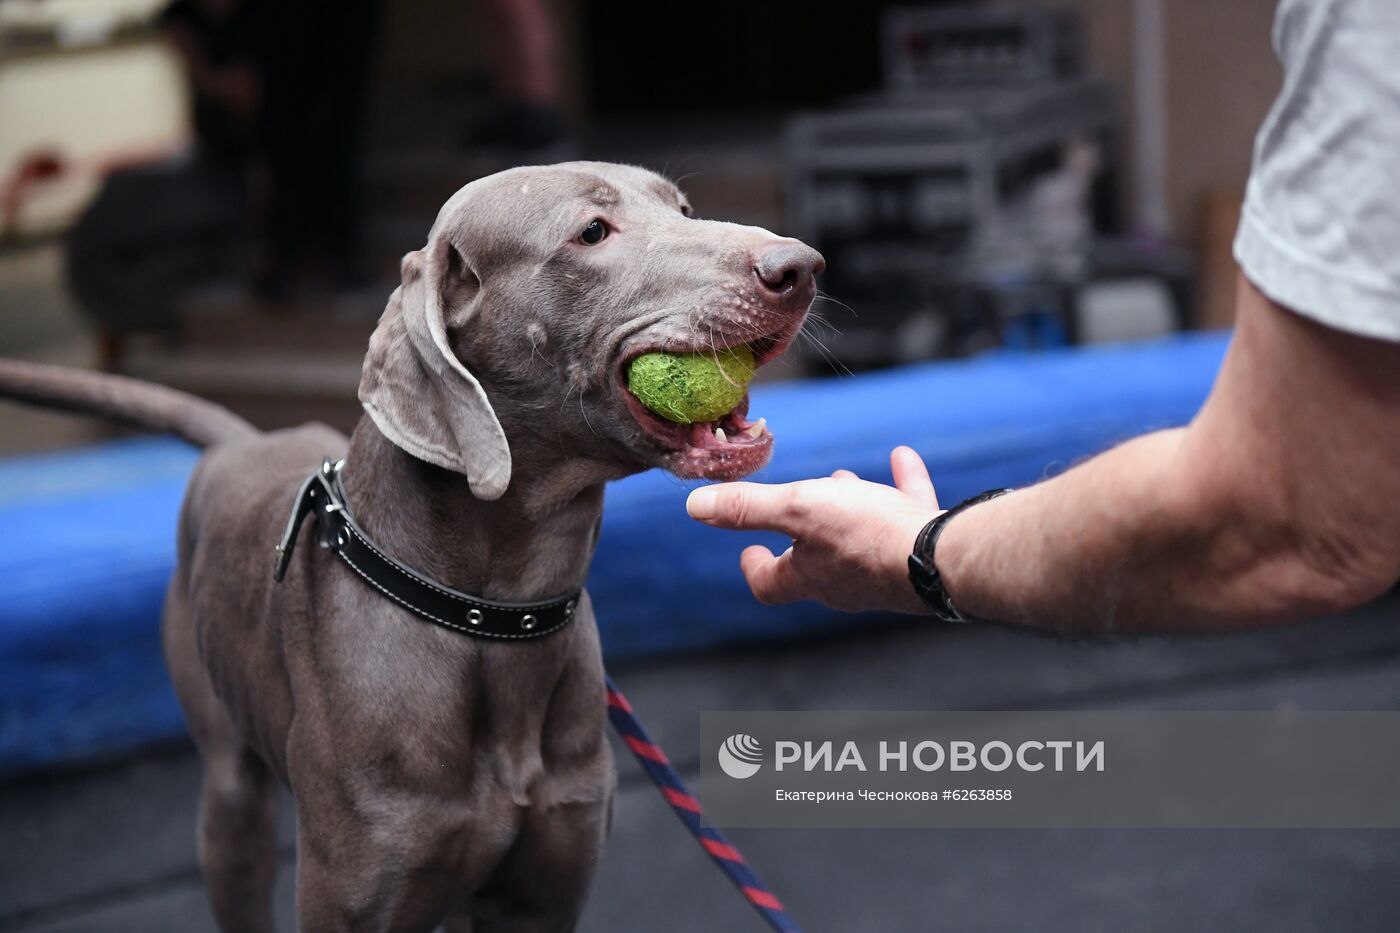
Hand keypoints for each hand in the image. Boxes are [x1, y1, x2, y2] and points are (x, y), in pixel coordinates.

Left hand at [685, 446, 941, 613]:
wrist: (943, 560)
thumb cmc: (866, 536)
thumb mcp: (796, 509)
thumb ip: (748, 508)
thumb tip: (695, 506)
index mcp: (811, 575)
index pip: (770, 585)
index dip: (755, 568)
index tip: (747, 552)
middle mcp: (845, 581)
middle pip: (816, 561)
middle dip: (804, 533)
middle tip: (796, 509)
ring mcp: (885, 570)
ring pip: (860, 539)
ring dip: (849, 508)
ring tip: (845, 481)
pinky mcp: (920, 552)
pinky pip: (906, 516)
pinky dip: (901, 488)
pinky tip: (903, 459)